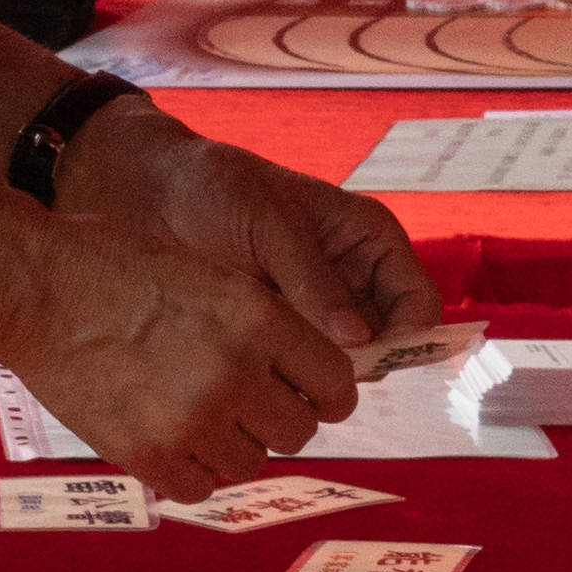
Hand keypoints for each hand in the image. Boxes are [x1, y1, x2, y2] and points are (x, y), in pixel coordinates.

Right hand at [0, 213, 357, 498]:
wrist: (36, 288)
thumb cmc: (117, 266)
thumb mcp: (210, 274)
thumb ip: (261, 324)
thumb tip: (299, 376)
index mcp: (259, 318)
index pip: (336, 382)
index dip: (326, 392)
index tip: (312, 395)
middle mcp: (236, 373)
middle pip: (299, 430)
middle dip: (279, 419)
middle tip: (248, 405)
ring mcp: (192, 419)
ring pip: (252, 463)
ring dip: (234, 445)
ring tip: (200, 416)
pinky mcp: (147, 454)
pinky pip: (200, 487)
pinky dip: (192, 470)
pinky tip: (173, 440)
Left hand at [67, 101, 438, 355]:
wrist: (153, 198)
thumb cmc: (217, 190)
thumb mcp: (269, 224)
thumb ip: (312, 277)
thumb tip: (356, 338)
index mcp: (369, 241)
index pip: (419, 304)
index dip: (404, 337)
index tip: (360, 355)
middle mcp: (355, 283)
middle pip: (389, 345)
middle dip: (360, 366)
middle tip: (311, 371)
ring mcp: (319, 313)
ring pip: (347, 366)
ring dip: (321, 378)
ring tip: (274, 370)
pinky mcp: (281, 336)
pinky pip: (303, 371)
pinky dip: (289, 381)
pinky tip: (256, 375)